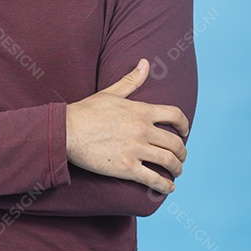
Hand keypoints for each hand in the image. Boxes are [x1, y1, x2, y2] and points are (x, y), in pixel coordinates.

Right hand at [65, 59, 188, 194]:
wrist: (66, 131)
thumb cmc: (85, 111)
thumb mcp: (110, 93)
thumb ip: (131, 80)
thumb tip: (145, 63)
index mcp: (140, 111)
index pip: (174, 115)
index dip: (184, 124)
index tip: (185, 131)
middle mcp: (142, 130)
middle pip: (175, 142)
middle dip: (182, 152)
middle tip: (180, 157)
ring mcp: (136, 149)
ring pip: (169, 161)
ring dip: (177, 168)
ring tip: (176, 172)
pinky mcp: (126, 168)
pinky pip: (154, 179)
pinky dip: (165, 185)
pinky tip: (168, 187)